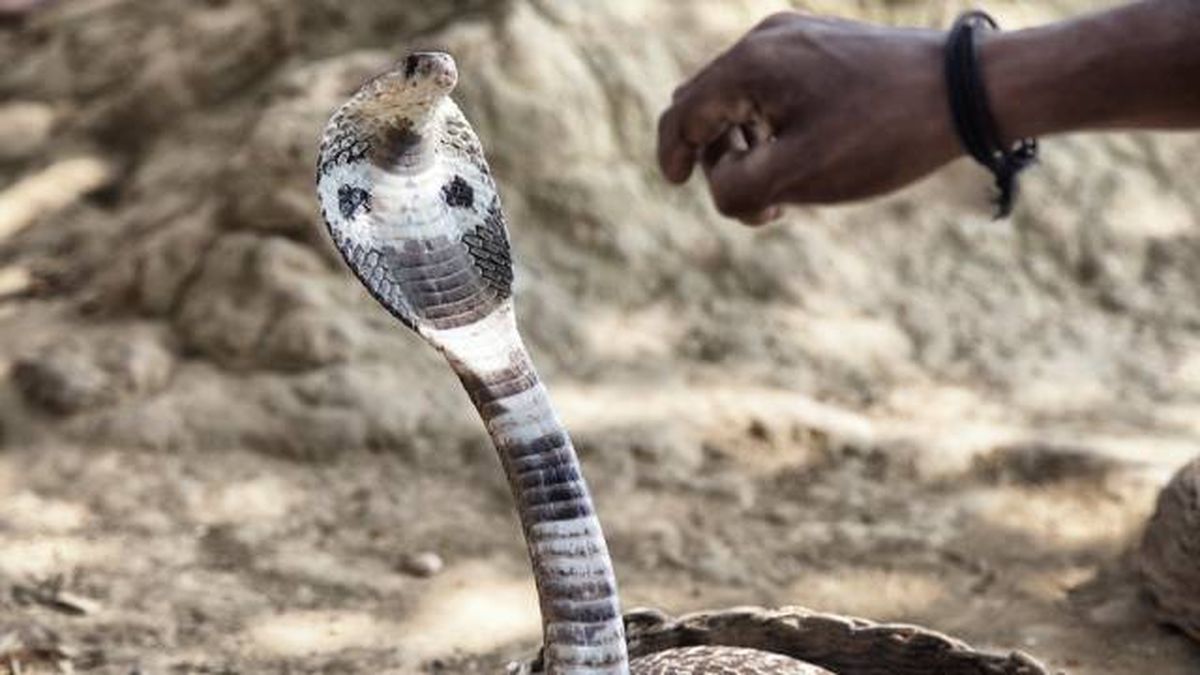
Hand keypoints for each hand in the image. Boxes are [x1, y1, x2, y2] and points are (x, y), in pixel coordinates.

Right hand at [657, 12, 961, 223]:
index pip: (683, 114)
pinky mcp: (824, 44)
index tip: (677, 185)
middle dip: (716, 156)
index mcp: (750, 65)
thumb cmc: (882, 135)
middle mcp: (767, 40)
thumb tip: (717, 183)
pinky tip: (807, 155)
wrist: (967, 93)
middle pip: (706, 104)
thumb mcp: (799, 177)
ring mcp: (797, 37)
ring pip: (740, 98)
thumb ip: (736, 189)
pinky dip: (773, 125)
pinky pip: (773, 88)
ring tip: (787, 188)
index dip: (672, 156)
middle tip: (759, 200)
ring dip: (746, 146)